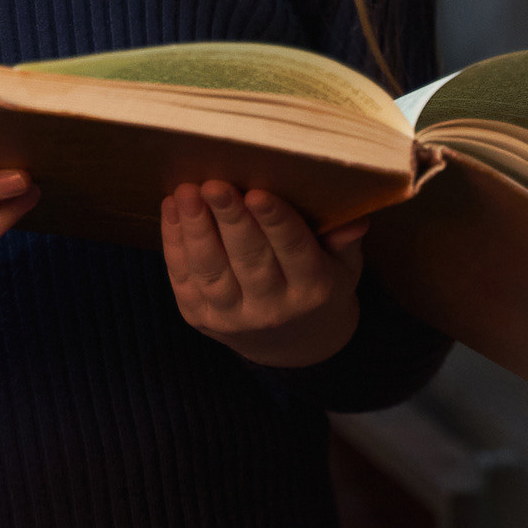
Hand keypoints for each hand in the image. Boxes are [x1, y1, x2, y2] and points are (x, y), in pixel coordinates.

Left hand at [160, 180, 364, 368]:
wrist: (292, 344)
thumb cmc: (321, 286)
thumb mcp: (345, 266)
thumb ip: (344, 241)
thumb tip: (355, 220)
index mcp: (313, 290)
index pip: (294, 251)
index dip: (275, 222)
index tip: (258, 193)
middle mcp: (272, 309)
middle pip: (249, 260)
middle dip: (230, 220)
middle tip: (215, 184)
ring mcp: (233, 317)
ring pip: (212, 272)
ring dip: (196, 230)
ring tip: (186, 192)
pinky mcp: (200, 319)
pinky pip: (184, 279)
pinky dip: (174, 243)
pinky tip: (172, 208)